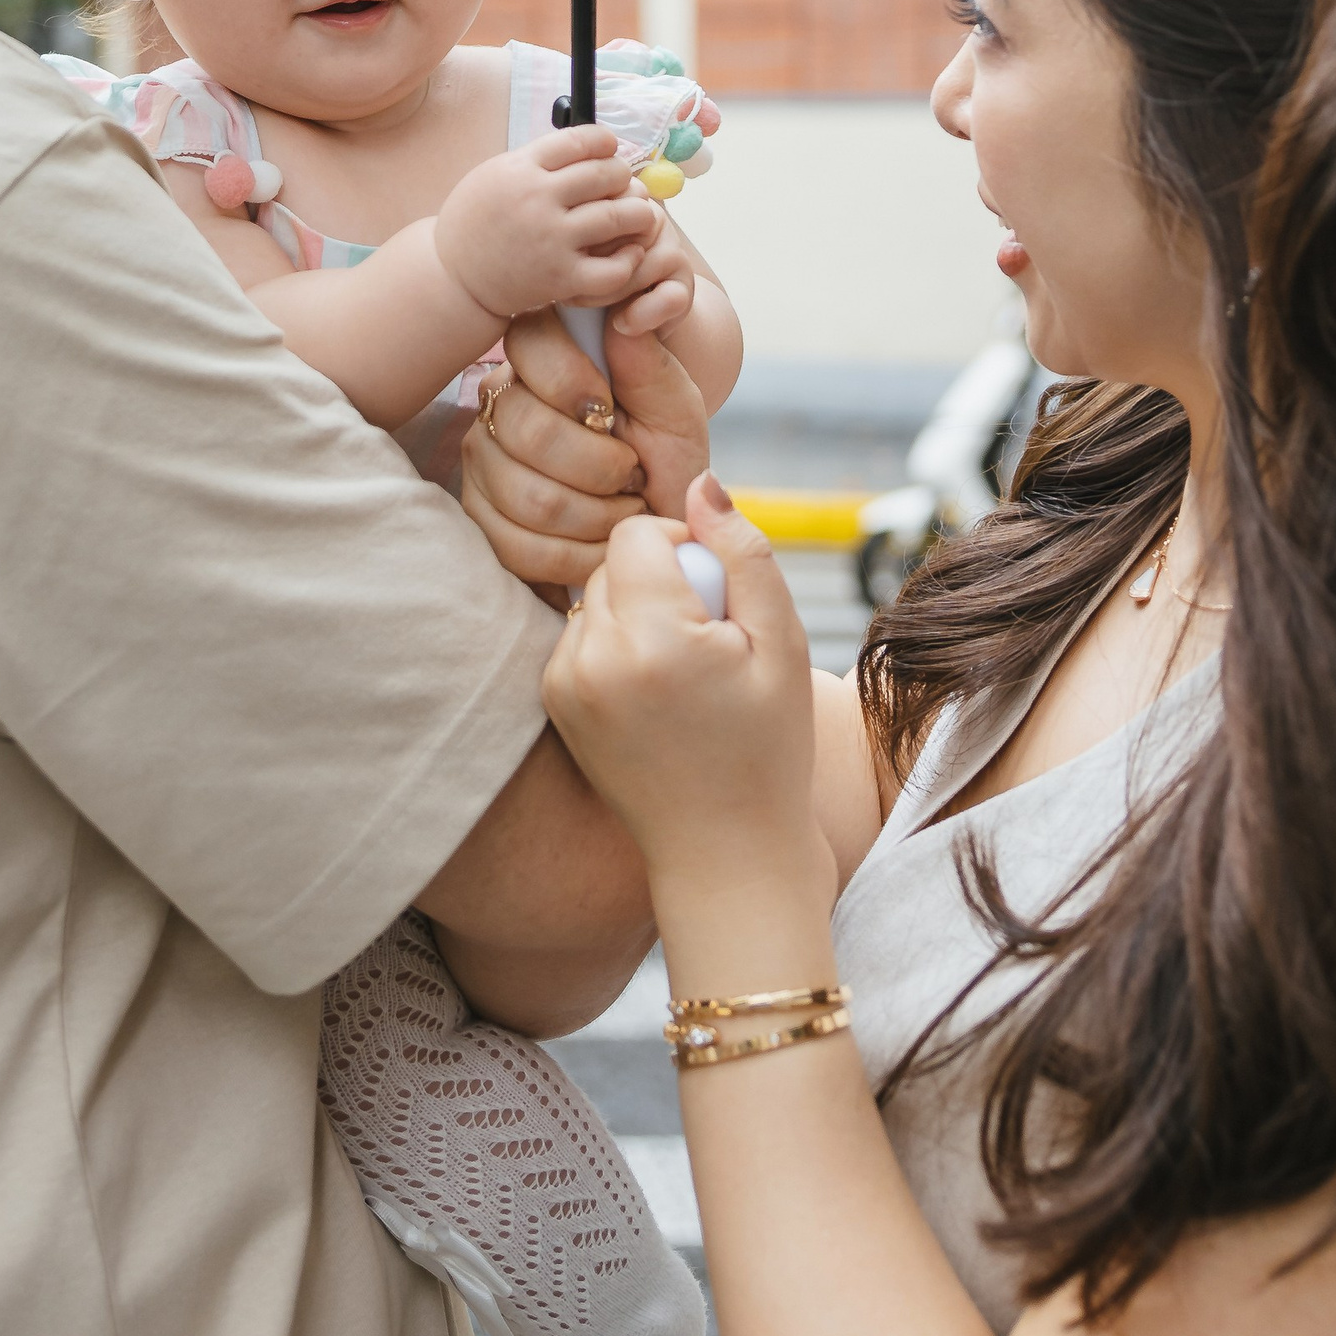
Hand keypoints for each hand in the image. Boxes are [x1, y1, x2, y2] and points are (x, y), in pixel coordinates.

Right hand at [432, 128, 661, 325]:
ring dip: (638, 212)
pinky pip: (613, 269)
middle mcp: (537, 200)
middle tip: (622, 183)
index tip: (609, 147)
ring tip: (638, 214)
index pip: (578, 140)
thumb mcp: (494, 175)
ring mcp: (551, 240)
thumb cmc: (477, 222)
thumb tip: (586, 144)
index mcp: (520, 169)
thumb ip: (536, 160)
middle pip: (604, 174)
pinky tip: (629, 252)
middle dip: (622, 175)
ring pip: (617, 216)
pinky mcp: (560, 279)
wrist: (454, 277)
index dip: (603, 140)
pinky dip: (629, 259)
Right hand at [461, 306, 710, 588]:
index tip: (614, 413)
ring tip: (624, 509)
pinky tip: (601, 546)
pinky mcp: (480, 518)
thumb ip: (649, 364)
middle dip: (602, 466)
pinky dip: (578, 557)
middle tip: (633, 473)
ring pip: (530, 497)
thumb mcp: (674, 408)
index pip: (529, 343)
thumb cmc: (665, 453)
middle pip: (529, 431)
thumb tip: (622, 317)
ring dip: (599, 516)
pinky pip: (520, 547)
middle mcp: (500, 400)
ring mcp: (482, 461)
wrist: (659, 518)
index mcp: (544, 355)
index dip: (575, 384)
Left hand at [544, 478, 818, 894]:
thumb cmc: (768, 749)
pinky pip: (582, 633)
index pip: (636, 534)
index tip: (719, 598)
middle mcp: (590, 658)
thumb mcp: (782, 644)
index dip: (685, 549)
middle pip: (613, 560)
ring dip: (637, 610)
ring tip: (684, 672)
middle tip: (709, 643)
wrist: (724, 854)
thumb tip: (700, 481)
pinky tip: (655, 693)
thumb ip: (743, 550)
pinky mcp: (553, 701)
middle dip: (662, 581)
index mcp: (649, 640)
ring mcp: (563, 684)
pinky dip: (615, 644)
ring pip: (595, 594)